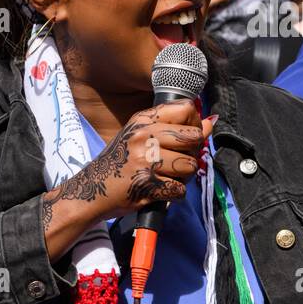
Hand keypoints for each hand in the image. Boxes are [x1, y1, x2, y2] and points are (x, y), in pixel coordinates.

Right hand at [46, 101, 215, 224]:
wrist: (92, 189)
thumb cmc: (119, 163)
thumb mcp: (140, 136)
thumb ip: (174, 128)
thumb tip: (210, 122)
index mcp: (143, 120)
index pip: (186, 109)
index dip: (194, 125)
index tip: (186, 137)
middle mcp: (144, 136)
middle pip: (194, 137)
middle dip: (192, 153)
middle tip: (176, 161)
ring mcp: (146, 160)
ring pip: (190, 166)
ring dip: (183, 177)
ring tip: (165, 177)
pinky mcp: (148, 184)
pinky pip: (180, 189)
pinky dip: (173, 194)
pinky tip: (160, 190)